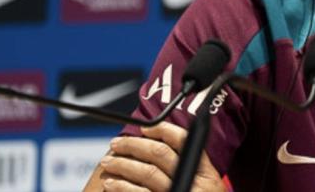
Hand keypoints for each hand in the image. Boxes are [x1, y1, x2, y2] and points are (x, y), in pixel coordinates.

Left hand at [99, 121, 225, 191]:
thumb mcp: (205, 185)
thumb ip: (190, 167)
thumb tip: (159, 143)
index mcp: (205, 172)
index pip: (183, 140)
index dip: (162, 130)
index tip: (144, 128)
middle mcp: (193, 182)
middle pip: (160, 154)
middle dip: (134, 145)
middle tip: (117, 143)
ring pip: (147, 173)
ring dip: (123, 165)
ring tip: (109, 162)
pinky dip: (121, 187)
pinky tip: (111, 184)